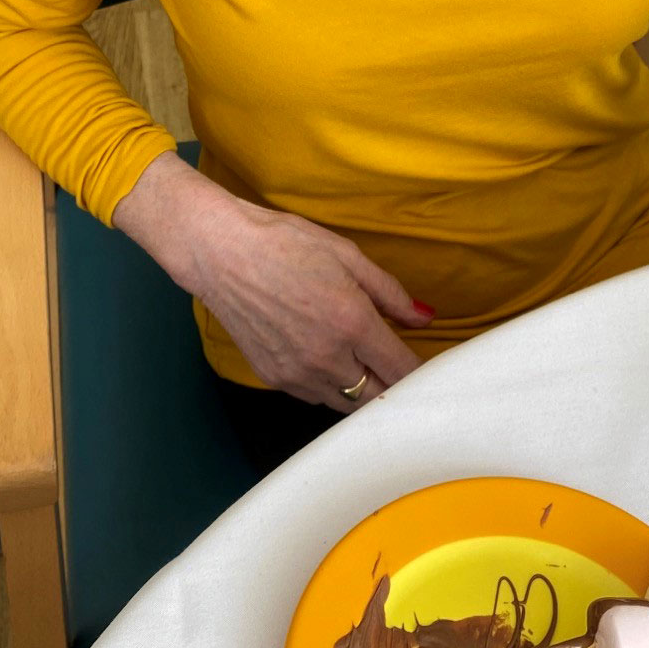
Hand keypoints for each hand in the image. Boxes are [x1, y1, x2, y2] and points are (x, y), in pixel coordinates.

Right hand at [113, 151, 429, 409]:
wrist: (221, 253)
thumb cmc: (284, 244)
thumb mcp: (347, 256)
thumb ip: (390, 293)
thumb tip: (425, 317)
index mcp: (352, 323)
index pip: (402, 370)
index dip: (420, 374)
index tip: (427, 368)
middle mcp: (327, 357)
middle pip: (378, 398)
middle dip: (393, 387)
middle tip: (397, 369)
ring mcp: (298, 373)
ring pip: (346, 404)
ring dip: (361, 391)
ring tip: (364, 365)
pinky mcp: (274, 379)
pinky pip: (315, 397)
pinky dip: (329, 387)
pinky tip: (328, 361)